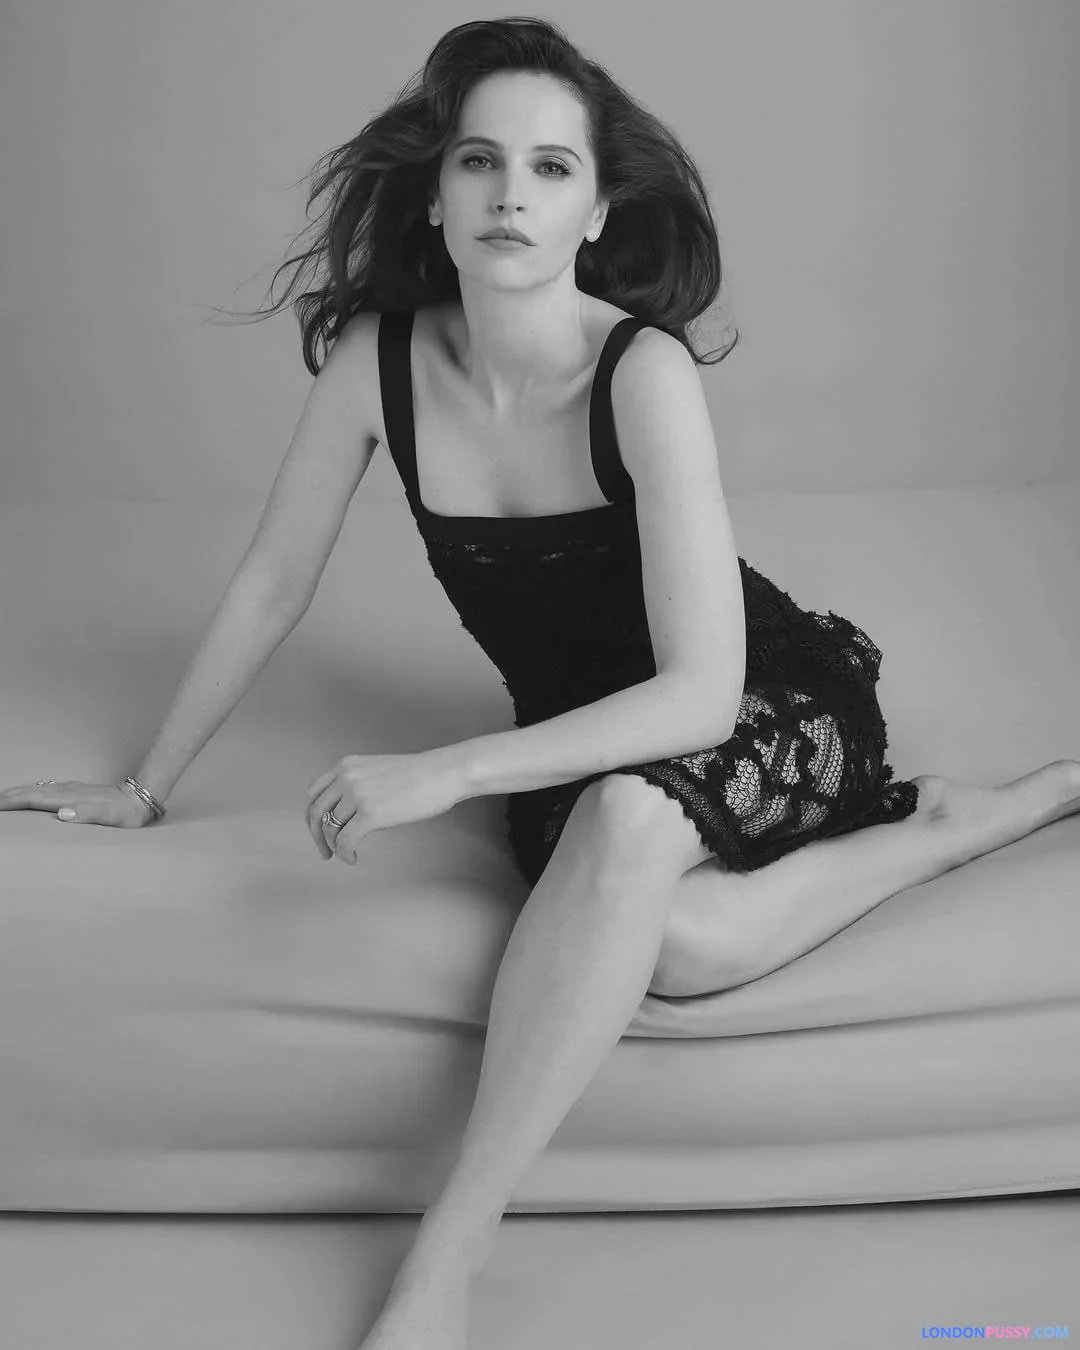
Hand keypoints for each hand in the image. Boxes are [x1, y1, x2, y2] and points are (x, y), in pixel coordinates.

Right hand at [0, 779, 154, 827]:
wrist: (140, 797)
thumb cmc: (125, 812)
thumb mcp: (110, 817)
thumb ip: (86, 815)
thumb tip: (62, 814)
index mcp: (70, 798)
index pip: (33, 799)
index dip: (13, 802)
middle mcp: (68, 790)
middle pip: (31, 791)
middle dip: (9, 796)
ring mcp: (72, 788)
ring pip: (38, 788)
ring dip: (18, 792)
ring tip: (3, 798)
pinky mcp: (77, 790)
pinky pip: (47, 789)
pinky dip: (32, 791)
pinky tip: (31, 794)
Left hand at [305, 749, 468, 863]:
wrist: (443, 774)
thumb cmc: (419, 775)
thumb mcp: (376, 771)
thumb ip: (357, 785)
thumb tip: (346, 814)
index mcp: (346, 766)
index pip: (314, 795)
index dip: (312, 817)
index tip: (319, 831)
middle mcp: (346, 778)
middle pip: (315, 814)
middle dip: (317, 837)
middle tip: (324, 852)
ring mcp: (357, 796)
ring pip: (330, 829)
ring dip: (334, 847)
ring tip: (346, 854)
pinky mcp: (370, 814)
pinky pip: (345, 841)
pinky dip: (345, 853)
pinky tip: (353, 857)